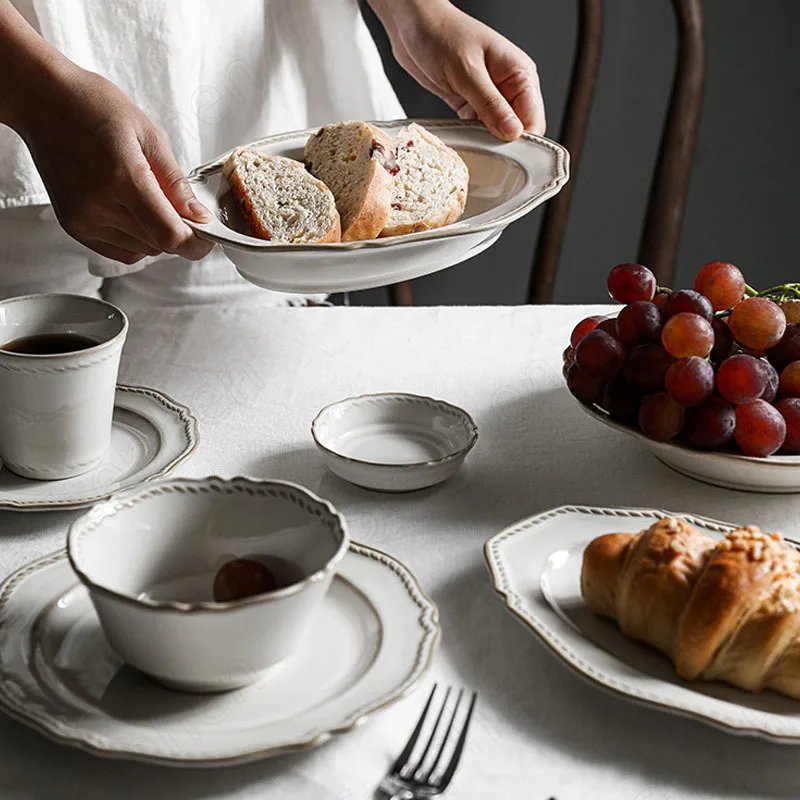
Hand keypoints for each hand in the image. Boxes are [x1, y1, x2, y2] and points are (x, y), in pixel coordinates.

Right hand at [17, 65, 212, 264]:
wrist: (43, 100)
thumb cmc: (93, 107)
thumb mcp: (148, 135)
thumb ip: (176, 182)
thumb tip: (198, 216)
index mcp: (122, 179)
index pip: (169, 235)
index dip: (195, 243)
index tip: (207, 236)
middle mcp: (98, 206)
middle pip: (158, 245)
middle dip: (178, 231)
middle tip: (177, 203)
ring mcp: (83, 220)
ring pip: (142, 250)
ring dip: (155, 234)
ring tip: (146, 198)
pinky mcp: (74, 227)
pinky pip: (120, 251)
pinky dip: (136, 239)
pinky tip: (131, 210)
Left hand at [371, 0, 544, 140]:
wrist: (411, 25)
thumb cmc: (440, 34)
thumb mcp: (467, 71)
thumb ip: (490, 104)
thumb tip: (513, 133)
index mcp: (519, 73)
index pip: (533, 119)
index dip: (522, 141)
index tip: (505, 155)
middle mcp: (508, 87)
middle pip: (518, 130)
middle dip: (504, 146)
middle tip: (486, 155)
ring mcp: (489, 97)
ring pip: (497, 133)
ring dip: (486, 144)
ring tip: (473, 149)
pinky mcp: (470, 104)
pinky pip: (477, 130)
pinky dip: (472, 139)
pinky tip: (463, 143)